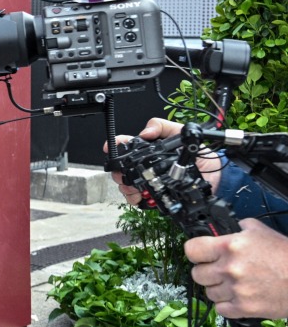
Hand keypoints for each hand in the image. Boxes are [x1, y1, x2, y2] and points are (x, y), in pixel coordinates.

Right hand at [107, 117, 223, 203]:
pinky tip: (140, 197)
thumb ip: (162, 127)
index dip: (115, 146)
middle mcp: (147, 165)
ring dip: (126, 186)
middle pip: (122, 168)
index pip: (126, 146)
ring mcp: (150, 180)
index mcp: (150, 149)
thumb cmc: (201, 155)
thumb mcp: (181, 133)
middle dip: (119, 171)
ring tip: (133, 187)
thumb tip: (145, 132)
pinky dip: (135, 199)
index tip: (109, 149)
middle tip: (124, 173)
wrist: (217, 177)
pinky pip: (139, 199)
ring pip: (127, 184)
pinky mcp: (156, 195)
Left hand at [185, 218, 287, 318]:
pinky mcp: (245, 308)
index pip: (191, 250)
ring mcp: (236, 290)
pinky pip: (220, 309)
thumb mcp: (259, 232)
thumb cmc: (285, 256)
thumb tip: (224, 229)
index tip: (200, 254)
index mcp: (229, 247)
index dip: (195, 252)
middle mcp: (229, 268)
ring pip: (208, 292)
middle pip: (197, 274)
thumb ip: (237, 229)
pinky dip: (226, 305)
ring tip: (232, 284)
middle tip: (218, 270)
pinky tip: (236, 297)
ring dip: (217, 288)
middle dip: (206, 271)